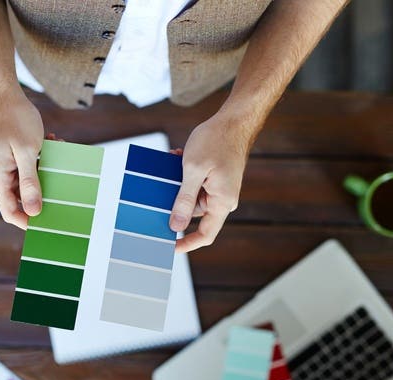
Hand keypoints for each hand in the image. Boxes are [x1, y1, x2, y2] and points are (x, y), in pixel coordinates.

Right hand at [0, 88, 43, 228]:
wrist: (5, 94)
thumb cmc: (14, 119)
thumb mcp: (26, 152)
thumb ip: (30, 183)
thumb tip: (35, 211)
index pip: (10, 212)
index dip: (28, 222)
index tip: (48, 223)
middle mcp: (1, 175)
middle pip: (21, 199)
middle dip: (43, 194)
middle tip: (63, 188)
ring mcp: (7, 165)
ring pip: (29, 182)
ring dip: (46, 172)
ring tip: (56, 154)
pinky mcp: (15, 156)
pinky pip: (31, 166)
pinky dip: (43, 159)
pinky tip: (52, 143)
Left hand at [169, 113, 251, 251]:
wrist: (234, 119)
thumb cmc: (217, 140)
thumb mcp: (193, 170)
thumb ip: (183, 200)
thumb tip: (176, 226)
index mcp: (222, 202)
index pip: (205, 235)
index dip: (186, 244)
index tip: (169, 247)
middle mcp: (223, 199)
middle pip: (193, 214)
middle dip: (173, 202)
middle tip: (157, 192)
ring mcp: (220, 189)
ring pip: (190, 196)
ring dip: (177, 184)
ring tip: (171, 164)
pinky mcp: (216, 179)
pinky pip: (195, 184)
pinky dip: (184, 175)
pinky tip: (178, 159)